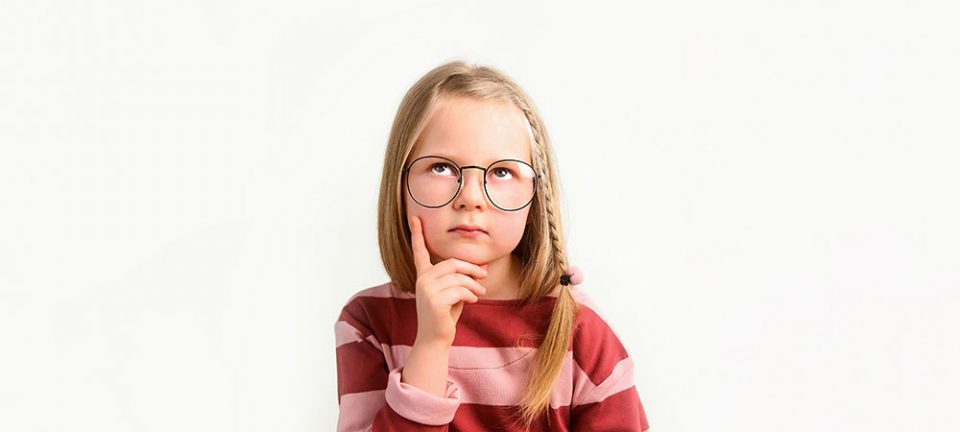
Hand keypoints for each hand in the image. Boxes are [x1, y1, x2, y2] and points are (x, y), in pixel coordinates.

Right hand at [408, 215, 488, 345]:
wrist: (435, 339)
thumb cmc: (445, 315)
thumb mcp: (454, 292)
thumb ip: (462, 278)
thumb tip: (483, 264)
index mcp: (423, 276)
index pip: (419, 252)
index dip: (417, 234)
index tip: (415, 218)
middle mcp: (422, 280)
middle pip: (452, 263)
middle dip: (471, 268)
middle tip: (484, 274)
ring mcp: (426, 290)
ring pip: (458, 277)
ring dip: (474, 284)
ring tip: (480, 292)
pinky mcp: (434, 300)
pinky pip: (459, 290)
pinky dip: (470, 294)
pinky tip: (473, 300)